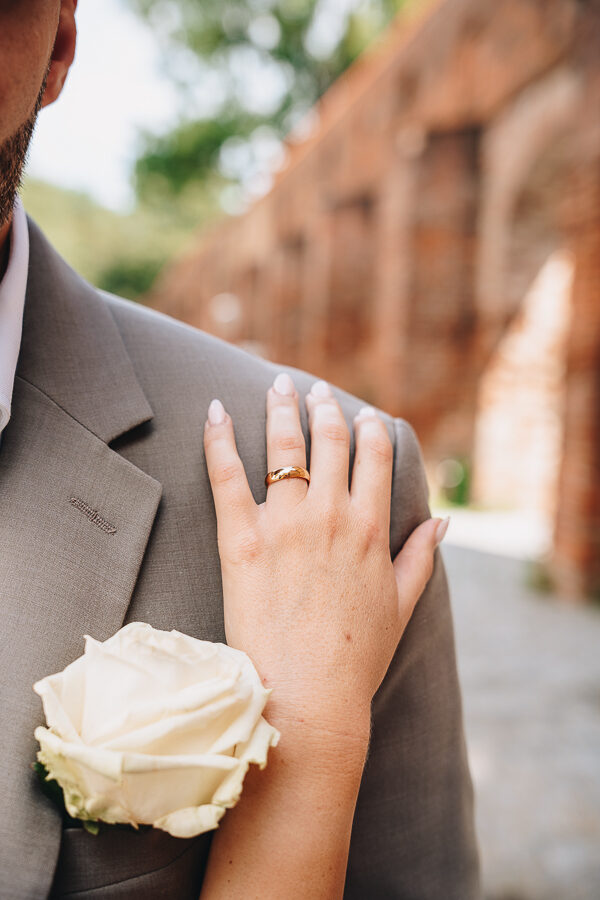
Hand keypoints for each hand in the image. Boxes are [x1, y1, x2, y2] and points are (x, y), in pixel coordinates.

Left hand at [203, 373, 447, 745]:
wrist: (309, 698)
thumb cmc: (357, 657)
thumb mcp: (401, 604)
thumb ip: (421, 556)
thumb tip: (443, 521)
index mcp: (370, 528)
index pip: (374, 457)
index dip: (369, 428)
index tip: (362, 413)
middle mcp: (331, 516)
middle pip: (330, 441)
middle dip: (324, 407)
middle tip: (314, 389)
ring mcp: (285, 525)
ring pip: (284, 447)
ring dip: (282, 409)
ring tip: (277, 385)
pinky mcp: (242, 541)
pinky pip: (226, 477)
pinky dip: (219, 440)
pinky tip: (215, 412)